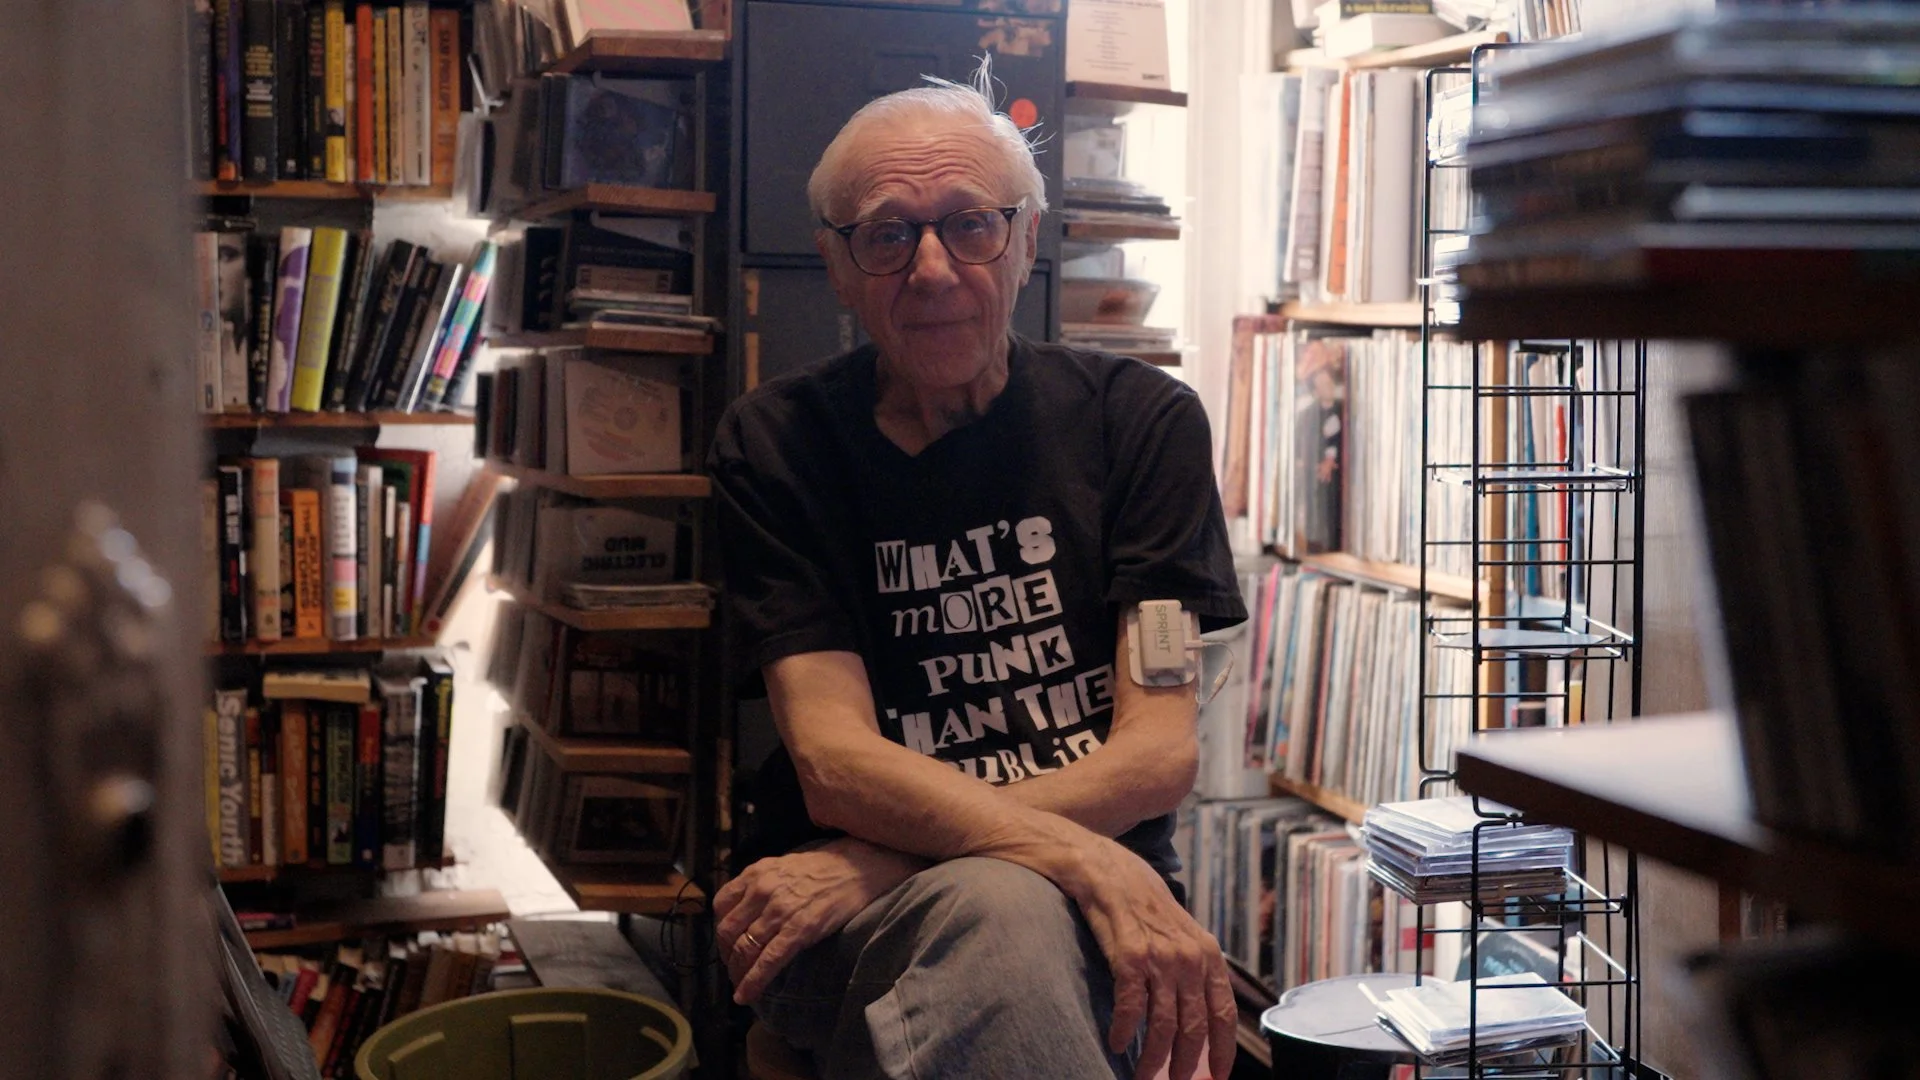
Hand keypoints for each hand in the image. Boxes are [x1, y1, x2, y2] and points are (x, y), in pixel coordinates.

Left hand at [713, 838, 926, 1004]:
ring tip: (739, 985)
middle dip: (726, 956)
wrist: (859, 867)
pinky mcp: (799, 930)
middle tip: (733, 969)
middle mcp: (762, 890)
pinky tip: (745, 995)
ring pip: (744, 949)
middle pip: (728, 932)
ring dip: (737, 973)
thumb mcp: (783, 865)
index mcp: (756, 873)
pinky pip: (768, 961)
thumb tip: (745, 909)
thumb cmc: (824, 867)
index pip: (721, 906)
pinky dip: (753, 982)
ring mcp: (780, 912)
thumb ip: (760, 884)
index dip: (720, 930)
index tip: (726, 944)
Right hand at [1064, 837, 1235, 1079]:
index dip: (1223, 1050)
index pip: (1223, 1013)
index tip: (1218, 1077)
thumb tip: (1195, 1009)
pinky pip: (1131, 1008)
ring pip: (1164, 1026)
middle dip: (1186, 1064)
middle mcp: (1189, 956)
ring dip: (1153, 1059)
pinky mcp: (1129, 956)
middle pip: (1195, 1027)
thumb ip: (1191, 964)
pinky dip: (1125, 1032)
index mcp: (1207, 953)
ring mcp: (1160, 956)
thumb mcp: (1178, 929)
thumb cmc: (1138, 898)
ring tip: (1141, 1076)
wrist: (1102, 867)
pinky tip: (1116, 1044)